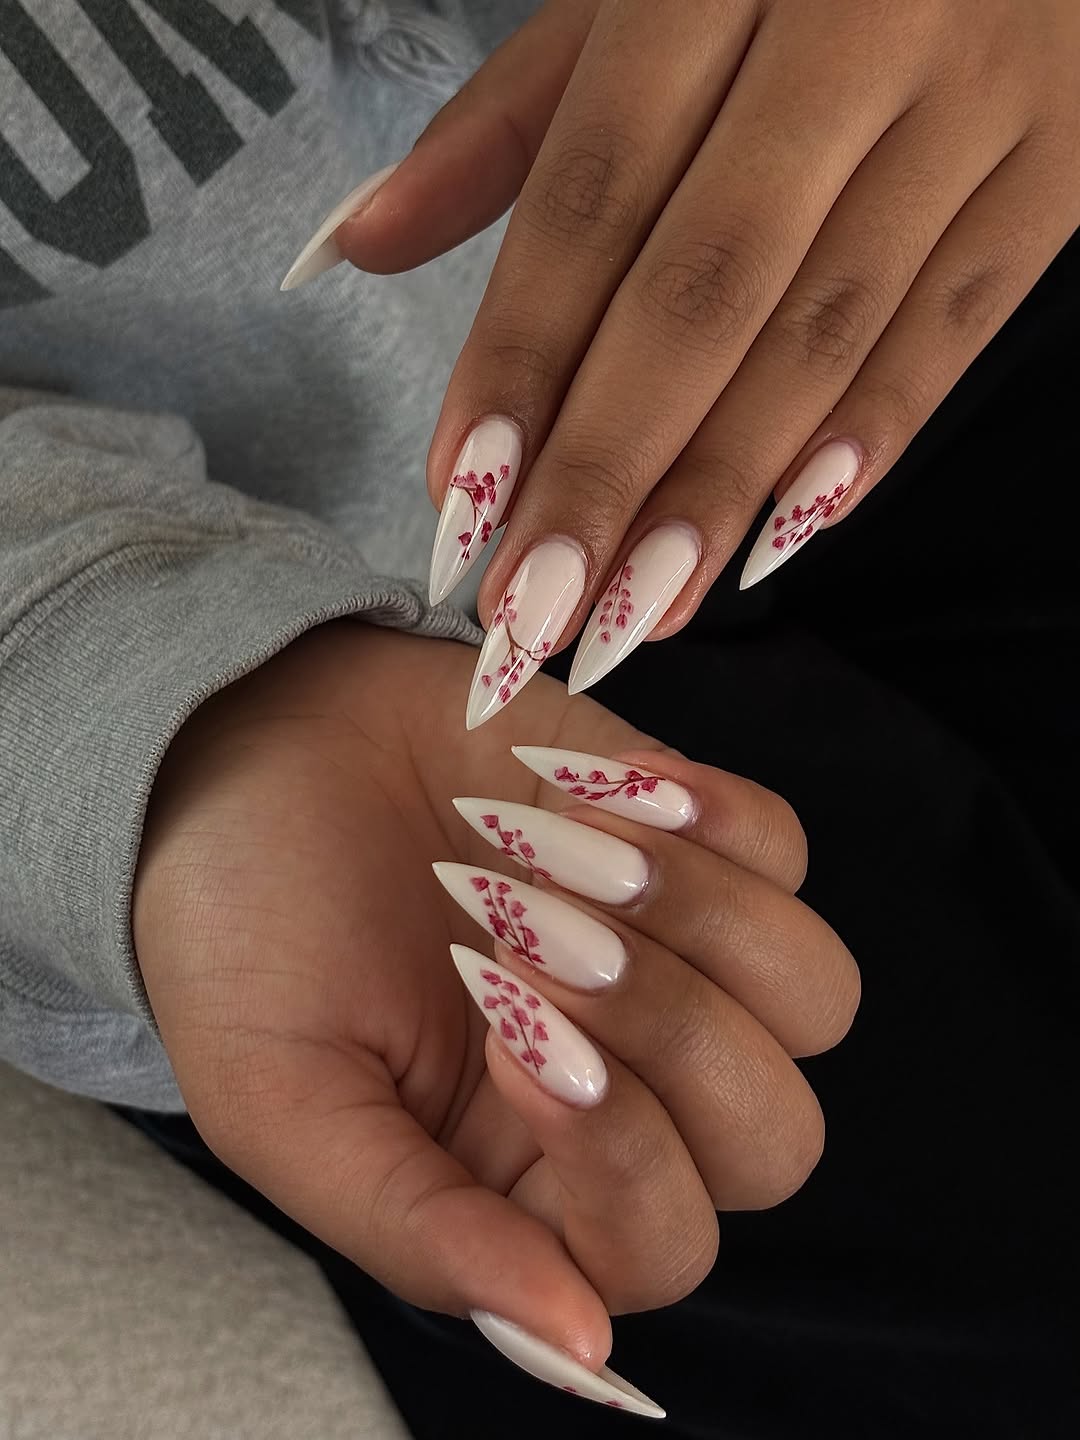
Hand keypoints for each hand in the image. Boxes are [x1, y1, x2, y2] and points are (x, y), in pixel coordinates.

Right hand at [133, 623, 856, 1404]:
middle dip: (667, 1028)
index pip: (662, 1244)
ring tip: (549, 842)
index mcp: (529, 1183)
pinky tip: (588, 787)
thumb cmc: (248, 924)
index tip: (503, 1027)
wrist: (252, 746)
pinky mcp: (691, 840)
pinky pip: (784, 854)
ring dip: (693, 914)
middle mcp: (628, 1086)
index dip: (619, 1150)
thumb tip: (582, 1350)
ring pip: (811, 997)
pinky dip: (706, 817)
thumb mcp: (283, 1100)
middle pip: (774, 1135)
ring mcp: (675, 961)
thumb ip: (419, 1231)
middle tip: (523, 925)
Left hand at [320, 0, 1078, 717]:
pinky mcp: (1066, 162)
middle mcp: (854, 25)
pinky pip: (957, 326)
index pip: (592, 196)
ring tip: (633, 613)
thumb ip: (508, 122)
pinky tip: (774, 547)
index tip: (460, 499)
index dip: (523, 357)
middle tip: (532, 607)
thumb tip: (359, 243)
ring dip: (719, 493)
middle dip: (608, 467)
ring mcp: (979, 92)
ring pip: (826, 331)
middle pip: (704, 290)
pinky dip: (864, 443)